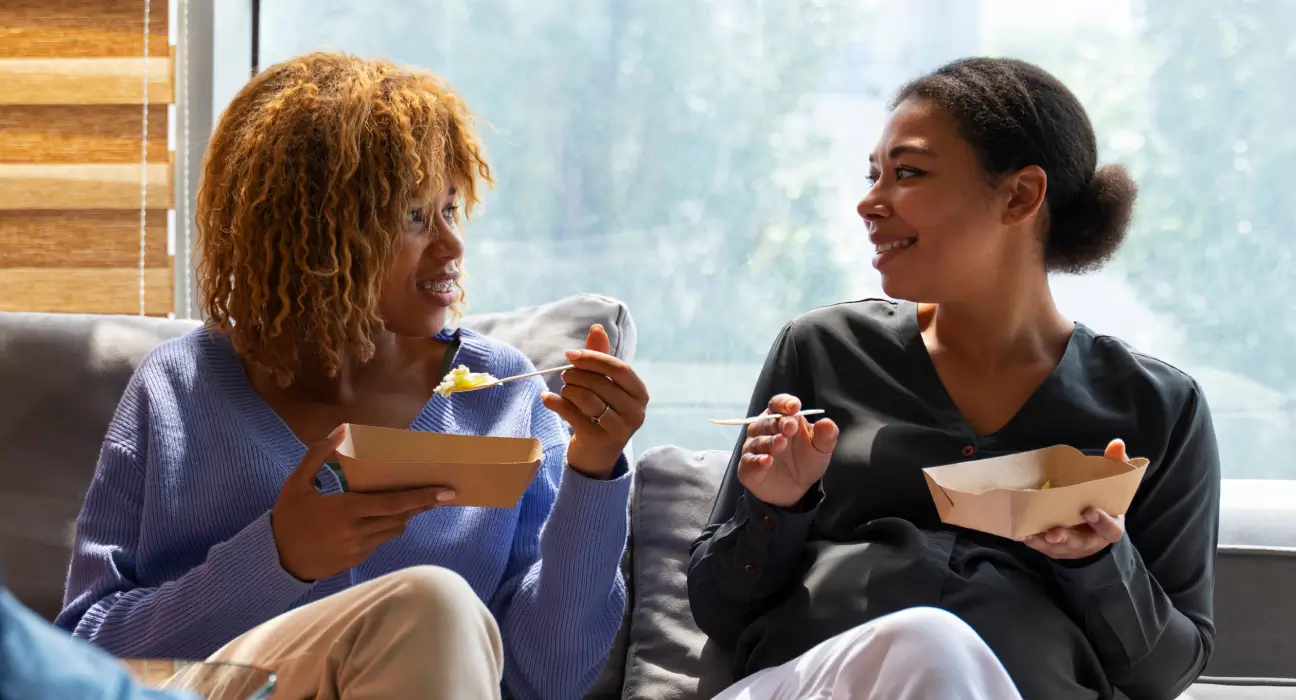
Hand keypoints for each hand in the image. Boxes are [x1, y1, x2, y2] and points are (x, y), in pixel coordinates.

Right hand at [271, 426, 455, 580]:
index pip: (392, 504)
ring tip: (413, 501)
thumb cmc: (288, 517)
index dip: (421, 497)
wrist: (276, 559)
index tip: (444, 491)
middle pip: (401, 517)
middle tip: (442, 493)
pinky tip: (384, 516)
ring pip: (394, 530)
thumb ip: (317, 456)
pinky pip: (381, 541)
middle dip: (422, 505)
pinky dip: (387, 527)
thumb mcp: (296, 483)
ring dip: (404, 516)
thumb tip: (339, 431)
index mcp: (345, 510)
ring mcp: (358, 548)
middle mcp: (356, 531)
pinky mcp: (357, 560)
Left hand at [541, 324, 648, 478]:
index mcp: (640, 393)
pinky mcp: (600, 441)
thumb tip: (596, 327)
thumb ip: (601, 357)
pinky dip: (556, 403)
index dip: (594, 358)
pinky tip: (547, 399)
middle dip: (577, 375)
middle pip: (602, 383)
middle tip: (565, 375)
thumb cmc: (602, 412)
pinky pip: (574, 415)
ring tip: (564, 390)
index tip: (570, 354)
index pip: (619, 368)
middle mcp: (636, 412)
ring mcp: (621, 429)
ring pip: (588, 399)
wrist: (597, 454)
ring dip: (568, 390)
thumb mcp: (604, 385)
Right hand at [738, 394, 838, 508]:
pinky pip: (749, 462)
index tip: (795, 407)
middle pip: (766, 421)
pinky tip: (767, 461)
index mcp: (781, 419)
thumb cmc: (806, 461)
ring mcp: (754, 448)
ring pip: (757, 441)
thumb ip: (826, 435)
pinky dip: (757, 461)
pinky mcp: (748, 468)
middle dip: (778, 423)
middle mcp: (764, 430)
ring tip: (781, 443)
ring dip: (769, 441)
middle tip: (790, 427)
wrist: (797, 489)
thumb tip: (826, 422)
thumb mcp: (821, 448)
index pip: (777, 404)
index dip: (784, 403)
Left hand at [1021, 439, 1129, 559]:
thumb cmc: (1101, 502)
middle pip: (1079, 542)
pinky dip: (1029, 539)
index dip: (1101, 522)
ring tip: (1029, 534)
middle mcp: (1090, 541)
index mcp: (1109, 527)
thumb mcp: (1112, 486)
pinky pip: (1040, 545)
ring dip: (1042, 541)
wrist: (1093, 531)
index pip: (1110, 529)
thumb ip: (1115, 466)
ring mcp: (1070, 547)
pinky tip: (1017, 533)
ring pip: (1056, 546)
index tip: (1089, 510)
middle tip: (1055, 532)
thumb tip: (1117, 443)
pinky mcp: (1053, 548)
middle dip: (1066, 537)